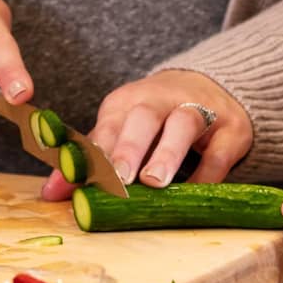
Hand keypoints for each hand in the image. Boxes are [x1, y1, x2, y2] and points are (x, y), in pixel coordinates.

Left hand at [39, 69, 251, 200]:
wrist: (215, 88)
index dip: (96, 152)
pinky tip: (192, 194)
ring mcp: (200, 110)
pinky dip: (206, 174)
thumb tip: (52, 194)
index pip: (108, 125)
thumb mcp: (122, 131)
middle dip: (129, 147)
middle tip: (119, 178)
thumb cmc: (157, 119)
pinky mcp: (230, 129)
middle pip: (143, 117)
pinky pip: (218, 152)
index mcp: (128, 102)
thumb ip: (90, 161)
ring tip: (154, 182)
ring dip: (167, 153)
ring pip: (183, 124)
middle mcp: (162, 99)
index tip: (83, 179)